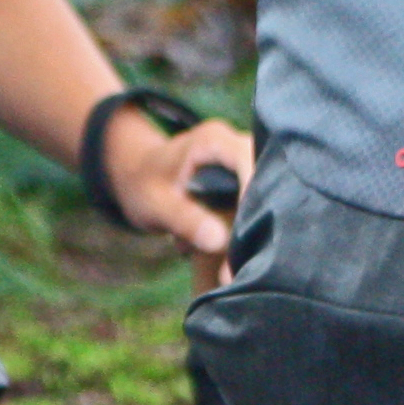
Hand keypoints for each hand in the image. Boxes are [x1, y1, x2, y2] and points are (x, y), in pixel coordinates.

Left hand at [102, 111, 255, 265]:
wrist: (137, 175)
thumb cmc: (144, 186)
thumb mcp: (157, 205)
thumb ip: (185, 220)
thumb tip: (219, 242)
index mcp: (214, 140)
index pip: (248, 162)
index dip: (254, 196)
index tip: (249, 235)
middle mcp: (236, 145)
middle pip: (266, 177)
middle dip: (258, 218)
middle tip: (242, 261)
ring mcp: (243, 161)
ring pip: (264, 192)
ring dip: (253, 226)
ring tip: (230, 264)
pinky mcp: (245, 178)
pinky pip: (256, 201)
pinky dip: (247, 227)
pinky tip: (231, 254)